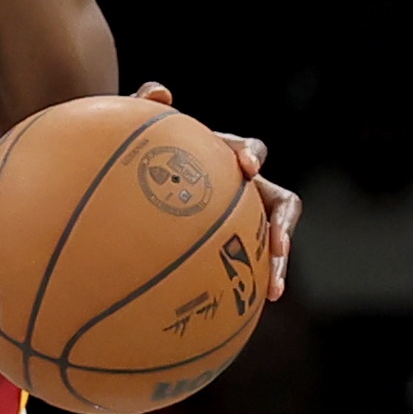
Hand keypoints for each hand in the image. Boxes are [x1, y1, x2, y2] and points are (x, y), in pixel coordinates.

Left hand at [137, 80, 298, 301]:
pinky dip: (244, 288)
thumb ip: (142, 107)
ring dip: (278, 263)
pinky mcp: (233, 248)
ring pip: (273, 240)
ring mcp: (240, 221)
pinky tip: (229, 320)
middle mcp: (242, 191)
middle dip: (283, 224)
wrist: (130, 188)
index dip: (251, 156)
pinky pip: (246, 269)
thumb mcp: (135, 134)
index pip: (249, 152)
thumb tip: (160, 93)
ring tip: (272, 290)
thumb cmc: (136, 158)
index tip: (245, 168)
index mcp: (223, 159)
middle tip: (278, 244)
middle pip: (279, 202)